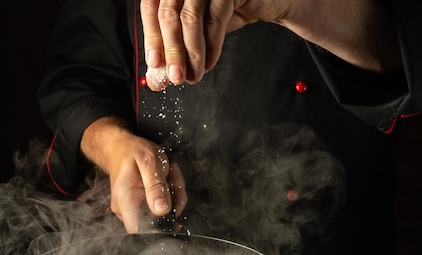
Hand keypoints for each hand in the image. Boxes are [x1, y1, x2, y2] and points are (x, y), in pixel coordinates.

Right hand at [80, 117, 187, 232]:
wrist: (120, 147)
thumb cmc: (132, 151)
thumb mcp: (148, 161)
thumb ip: (155, 186)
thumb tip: (162, 210)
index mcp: (125, 200)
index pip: (140, 230)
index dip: (160, 227)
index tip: (172, 209)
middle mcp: (126, 209)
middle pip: (157, 221)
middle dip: (174, 202)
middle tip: (173, 180)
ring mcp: (133, 209)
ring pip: (163, 214)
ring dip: (174, 195)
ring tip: (169, 174)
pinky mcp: (141, 206)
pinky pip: (161, 207)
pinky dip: (170, 193)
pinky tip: (167, 179)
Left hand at [141, 0, 400, 90]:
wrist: (269, 0)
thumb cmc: (229, 11)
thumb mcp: (196, 31)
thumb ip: (175, 51)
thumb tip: (157, 79)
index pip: (151, 7)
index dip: (151, 37)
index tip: (155, 65)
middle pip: (168, 12)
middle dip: (171, 50)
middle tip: (175, 77)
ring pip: (190, 16)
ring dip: (190, 52)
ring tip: (193, 76)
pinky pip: (216, 18)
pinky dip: (211, 45)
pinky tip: (208, 64)